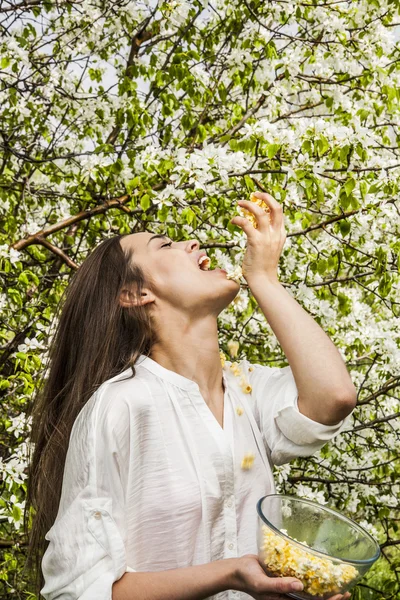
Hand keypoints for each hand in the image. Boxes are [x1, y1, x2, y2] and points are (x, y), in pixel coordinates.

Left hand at [230, 191, 285, 283]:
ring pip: (260, 212)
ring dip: (248, 204)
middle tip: (254, 194)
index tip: (260, 199)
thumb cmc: (263, 266)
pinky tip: (232, 221)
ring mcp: (267, 237)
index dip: (270, 202)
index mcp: (281, 234)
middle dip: (265, 196)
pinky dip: (238, 219)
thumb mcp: (269, 248)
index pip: (279, 212)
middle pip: (276, 207)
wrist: (263, 280)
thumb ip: (266, 236)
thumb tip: (255, 228)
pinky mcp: (256, 242)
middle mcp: (276, 233)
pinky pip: (246, 224)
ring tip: (239, 203)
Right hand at [231, 554, 351, 599]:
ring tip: (339, 580)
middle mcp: (290, 595)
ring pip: (311, 589)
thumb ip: (279, 586)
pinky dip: (313, 574)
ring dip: (325, 586)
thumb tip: (299, 585)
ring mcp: (289, 585)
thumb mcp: (262, 584)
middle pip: (315, 599)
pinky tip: (320, 567)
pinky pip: (302, 576)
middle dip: (332, 596)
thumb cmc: (248, 579)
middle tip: (347, 589)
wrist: (238, 569)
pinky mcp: (286, 575)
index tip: (342, 595)